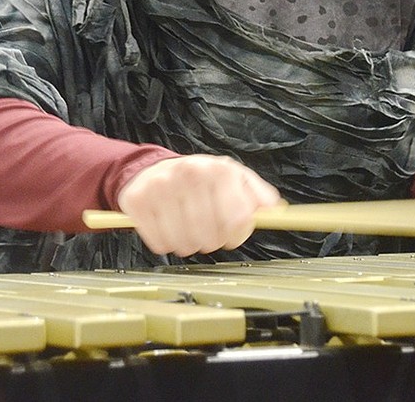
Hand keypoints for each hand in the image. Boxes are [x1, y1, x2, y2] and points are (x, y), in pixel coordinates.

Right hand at [116, 155, 281, 256]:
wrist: (153, 170)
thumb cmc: (200, 179)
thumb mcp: (233, 178)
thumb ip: (257, 194)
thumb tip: (276, 211)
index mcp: (218, 169)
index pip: (238, 219)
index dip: (237, 233)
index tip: (232, 230)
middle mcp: (190, 174)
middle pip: (210, 237)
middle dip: (211, 240)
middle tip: (205, 228)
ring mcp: (161, 186)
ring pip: (184, 244)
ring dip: (188, 244)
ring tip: (186, 227)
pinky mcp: (137, 201)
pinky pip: (159, 243)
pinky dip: (165, 242)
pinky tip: (167, 226)